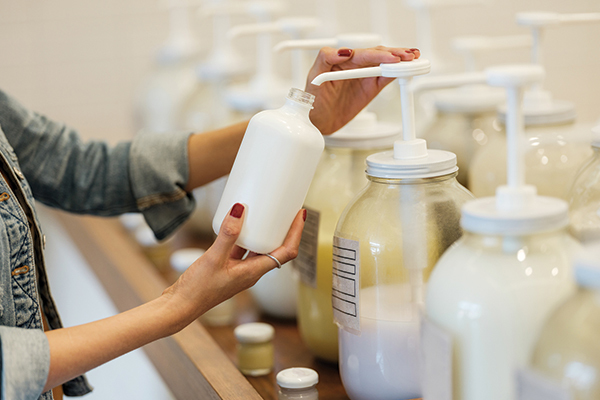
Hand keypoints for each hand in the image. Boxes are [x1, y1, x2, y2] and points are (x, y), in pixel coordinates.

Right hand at [163, 203, 304, 325]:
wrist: (179, 307)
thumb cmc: (197, 290)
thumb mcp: (213, 258)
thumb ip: (227, 234)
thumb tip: (240, 208)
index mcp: (255, 272)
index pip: (287, 252)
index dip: (296, 233)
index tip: (300, 214)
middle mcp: (251, 272)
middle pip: (277, 249)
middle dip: (284, 230)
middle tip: (286, 209)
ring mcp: (239, 271)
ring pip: (258, 249)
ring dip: (264, 232)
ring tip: (264, 212)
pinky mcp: (227, 269)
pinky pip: (242, 250)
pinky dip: (244, 237)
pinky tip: (236, 226)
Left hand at [306, 46, 419, 134]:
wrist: (317, 121)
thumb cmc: (312, 98)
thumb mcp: (314, 75)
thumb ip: (326, 58)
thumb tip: (343, 51)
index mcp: (342, 58)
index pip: (363, 53)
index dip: (378, 55)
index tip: (390, 58)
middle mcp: (355, 64)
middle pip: (378, 55)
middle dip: (394, 54)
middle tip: (408, 56)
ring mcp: (364, 75)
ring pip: (385, 64)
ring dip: (400, 61)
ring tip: (413, 58)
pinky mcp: (370, 87)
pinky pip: (386, 78)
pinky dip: (397, 73)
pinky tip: (407, 70)